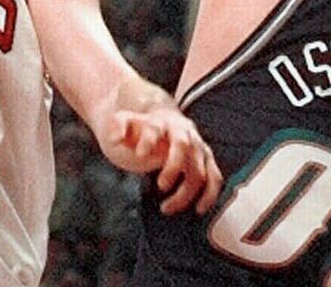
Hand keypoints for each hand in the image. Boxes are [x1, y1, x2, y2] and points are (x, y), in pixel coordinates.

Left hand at [106, 107, 222, 214]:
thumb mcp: (123, 125)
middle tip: (160, 185)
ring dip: (186, 190)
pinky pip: (214, 177)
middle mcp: (182, 130)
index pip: (154, 128)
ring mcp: (197, 145)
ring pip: (199, 167)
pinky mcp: (206, 159)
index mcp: (159, 121)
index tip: (139, 154)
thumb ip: (117, 127)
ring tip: (165, 208)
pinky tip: (198, 209)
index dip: (148, 140)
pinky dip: (210, 194)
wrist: (160, 122)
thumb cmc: (139, 129)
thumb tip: (116, 136)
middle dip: (174, 166)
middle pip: (183, 145)